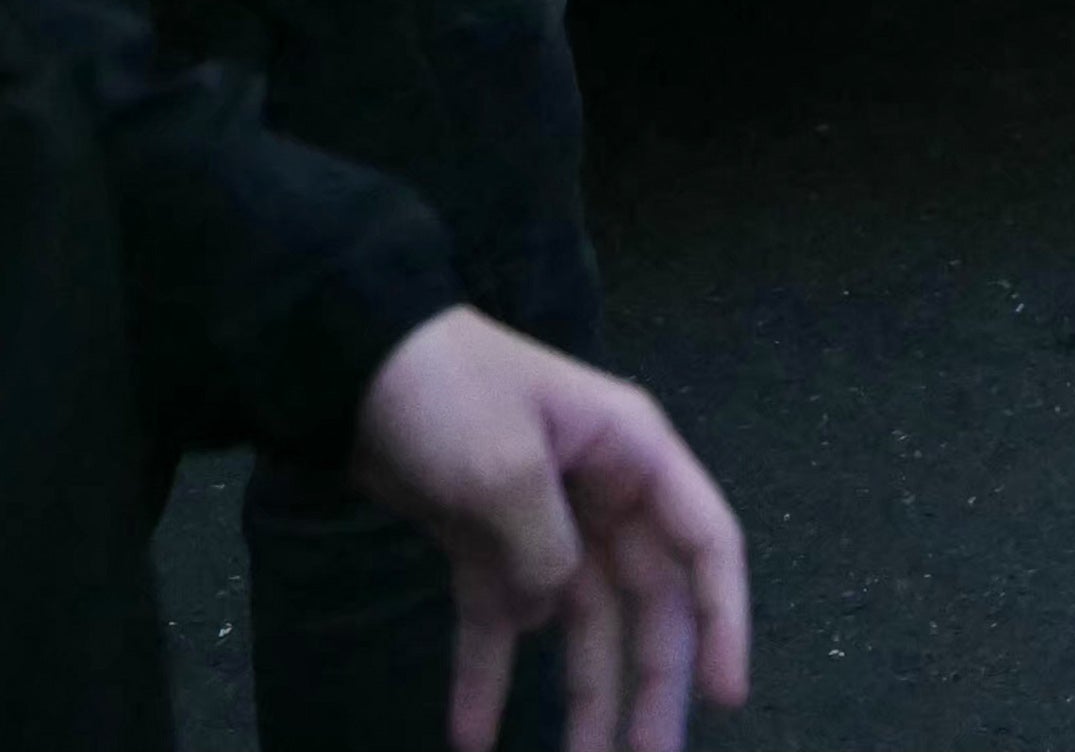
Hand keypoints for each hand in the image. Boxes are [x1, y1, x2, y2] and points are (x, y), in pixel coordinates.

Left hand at [352, 308, 750, 751]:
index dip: (723, 620)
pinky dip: (485, 678)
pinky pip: (498, 623)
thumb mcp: (504, 462)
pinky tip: (470, 739)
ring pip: (578, 626)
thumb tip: (551, 610)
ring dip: (579, 698)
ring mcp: (544, 524)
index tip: (725, 697)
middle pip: (645, 603)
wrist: (349, 360)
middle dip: (649, 685)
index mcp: (630, 454)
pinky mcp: (485, 545)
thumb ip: (544, 547)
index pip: (704, 544)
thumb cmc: (446, 390)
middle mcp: (602, 494)